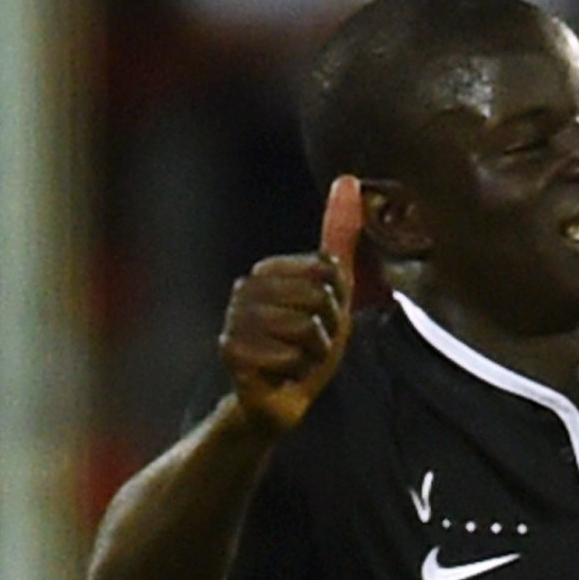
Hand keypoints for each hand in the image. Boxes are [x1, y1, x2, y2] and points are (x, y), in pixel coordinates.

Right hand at [220, 175, 361, 432]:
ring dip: (313, 354)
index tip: (322, 320)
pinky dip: (295, 372)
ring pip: (307, 328)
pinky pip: (288, 356)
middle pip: (321, 299)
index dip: (338, 304)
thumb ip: (338, 238)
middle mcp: (245, 288)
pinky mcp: (231, 351)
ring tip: (296, 360)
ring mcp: (234, 318)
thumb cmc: (308, 347)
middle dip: (329, 330)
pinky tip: (281, 375)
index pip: (330, 273)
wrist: (279, 401)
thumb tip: (347, 179)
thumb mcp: (333, 291)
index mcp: (268, 270)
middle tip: (310, 346)